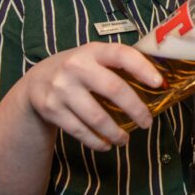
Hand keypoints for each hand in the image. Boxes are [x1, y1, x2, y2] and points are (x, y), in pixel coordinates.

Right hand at [23, 42, 162, 150]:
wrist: (35, 81)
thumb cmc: (77, 69)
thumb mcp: (94, 57)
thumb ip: (118, 65)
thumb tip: (158, 83)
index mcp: (93, 51)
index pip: (122, 55)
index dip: (142, 68)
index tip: (159, 83)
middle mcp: (76, 66)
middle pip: (113, 89)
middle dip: (135, 109)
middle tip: (147, 122)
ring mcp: (62, 88)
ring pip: (97, 116)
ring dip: (116, 132)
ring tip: (125, 139)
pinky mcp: (51, 109)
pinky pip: (80, 131)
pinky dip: (97, 141)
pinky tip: (106, 144)